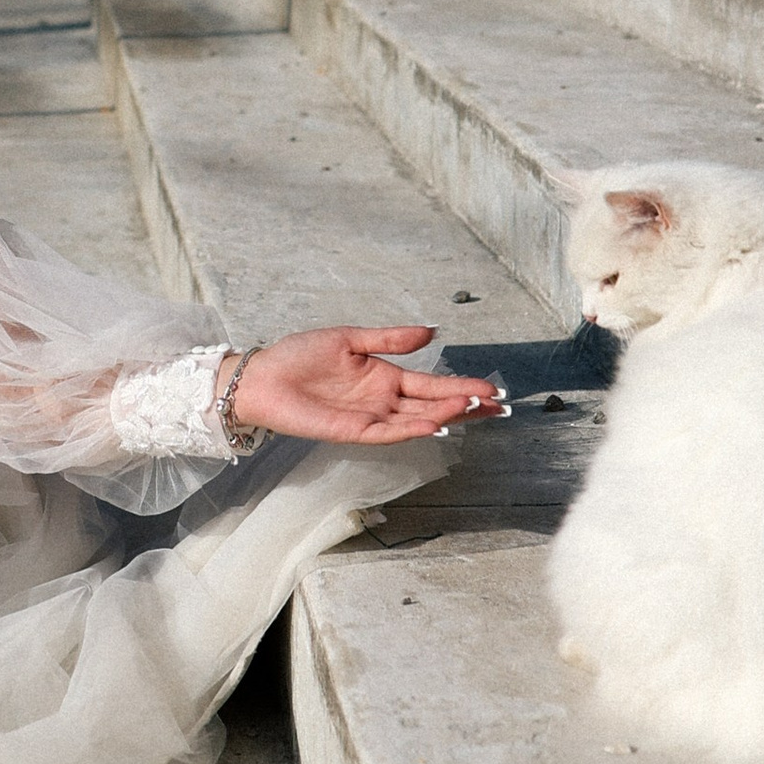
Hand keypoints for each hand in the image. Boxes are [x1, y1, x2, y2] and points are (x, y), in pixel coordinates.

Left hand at [229, 326, 502, 447]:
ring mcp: (370, 417)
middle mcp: (383, 400)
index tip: (492, 389)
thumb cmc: (300, 356)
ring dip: (445, 415)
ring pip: (416, 420)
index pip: (432, 385)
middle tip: (500, 406)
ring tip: (475, 408)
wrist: (263, 376)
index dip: (462, 387)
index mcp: (385, 377)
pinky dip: (410, 429)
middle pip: (433, 404)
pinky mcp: (352, 430)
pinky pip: (387, 432)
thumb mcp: (351, 338)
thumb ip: (390, 338)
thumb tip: (431, 331)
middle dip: (466, 406)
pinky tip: (433, 424)